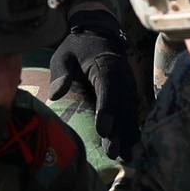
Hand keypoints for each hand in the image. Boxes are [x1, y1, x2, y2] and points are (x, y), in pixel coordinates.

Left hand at [48, 10, 139, 160]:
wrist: (100, 34)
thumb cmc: (77, 48)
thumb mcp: (63, 54)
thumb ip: (60, 73)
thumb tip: (55, 95)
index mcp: (104, 65)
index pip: (107, 88)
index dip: (106, 109)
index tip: (103, 130)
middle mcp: (122, 76)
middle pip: (122, 105)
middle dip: (118, 130)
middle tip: (112, 152)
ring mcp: (129, 84)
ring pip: (130, 111)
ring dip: (127, 134)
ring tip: (124, 156)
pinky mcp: (130, 92)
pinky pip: (133, 111)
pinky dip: (133, 128)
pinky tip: (132, 146)